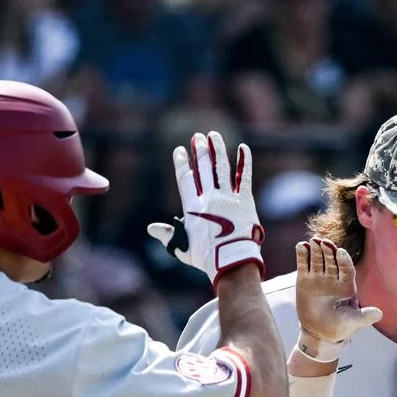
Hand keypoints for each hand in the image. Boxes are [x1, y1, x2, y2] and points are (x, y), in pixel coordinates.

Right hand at [148, 131, 263, 285]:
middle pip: (203, 168)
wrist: (231, 261)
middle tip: (197, 137)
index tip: (180, 150)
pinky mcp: (245, 201)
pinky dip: (244, 162)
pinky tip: (243, 148)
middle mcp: (209, 198)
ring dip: (217, 149)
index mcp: (193, 207)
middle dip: (200, 150)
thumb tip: (151, 228)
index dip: (182, 163)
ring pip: (221, 167)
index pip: (185, 179)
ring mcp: (228, 198)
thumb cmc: (206, 257)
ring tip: (213, 135)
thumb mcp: (182, 247)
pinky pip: (244, 177)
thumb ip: (167, 235)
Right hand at [296, 237, 381, 346]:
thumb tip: (379, 314)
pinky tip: (301, 245)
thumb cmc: (341, 327)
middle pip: (331, 261)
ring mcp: (319, 277)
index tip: (341, 252)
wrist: (320, 332)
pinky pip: (304, 264)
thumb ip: (365, 317)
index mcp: (347, 285)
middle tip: (325, 242)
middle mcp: (334, 278)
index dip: (344, 260)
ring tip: (313, 241)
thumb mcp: (353, 322)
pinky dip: (303, 255)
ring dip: (316, 249)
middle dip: (329, 251)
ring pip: (318, 260)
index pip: (347, 269)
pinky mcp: (305, 279)